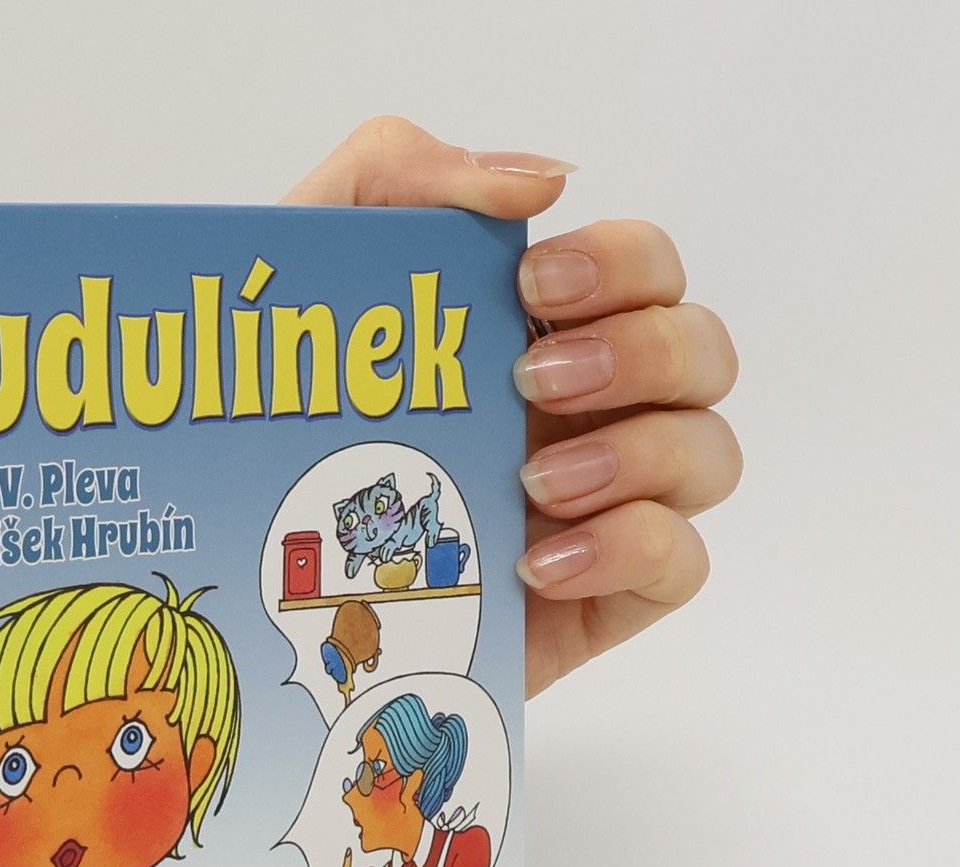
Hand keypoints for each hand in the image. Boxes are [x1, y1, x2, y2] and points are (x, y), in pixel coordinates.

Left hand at [287, 119, 741, 696]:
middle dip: (638, 355)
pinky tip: (537, 564)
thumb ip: (401, 173)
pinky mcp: (599, 600)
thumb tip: (540, 181)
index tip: (532, 284)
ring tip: (534, 483)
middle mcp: (595, 411)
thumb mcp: (309, 262)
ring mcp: (605, 507)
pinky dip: (631, 550)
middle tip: (530, 382)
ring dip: (640, 454)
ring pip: (710, 456)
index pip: (649, 270)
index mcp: (549, 330)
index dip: (621, 265)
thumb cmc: (285, 411)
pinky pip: (682, 565)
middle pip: (702, 355)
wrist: (249, 558)